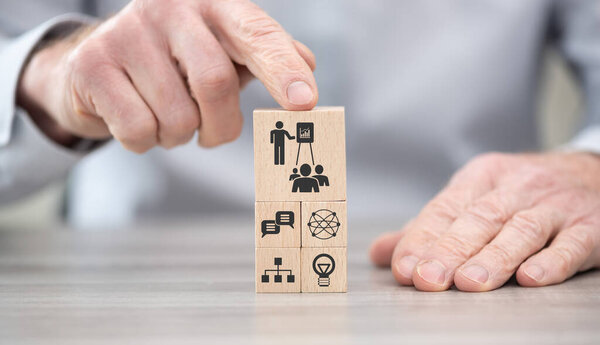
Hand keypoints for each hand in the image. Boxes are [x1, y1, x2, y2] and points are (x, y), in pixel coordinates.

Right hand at [17, 0, 316, 150]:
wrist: (101, 60)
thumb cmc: (179, 60)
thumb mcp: (227, 51)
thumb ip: (267, 55)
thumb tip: (307, 63)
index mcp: (215, 4)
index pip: (257, 34)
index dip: (283, 69)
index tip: (305, 104)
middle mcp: (171, 8)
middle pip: (215, 83)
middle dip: (221, 126)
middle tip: (214, 135)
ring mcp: (127, 33)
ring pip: (177, 117)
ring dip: (179, 136)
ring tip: (167, 116)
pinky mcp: (92, 64)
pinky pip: (138, 130)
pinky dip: (147, 142)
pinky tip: (139, 119)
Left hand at [369, 152, 599, 291]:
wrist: (589, 172)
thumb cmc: (519, 194)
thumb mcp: (472, 198)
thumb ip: (427, 228)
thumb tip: (379, 253)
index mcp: (480, 177)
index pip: (445, 209)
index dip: (422, 239)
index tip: (403, 268)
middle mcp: (515, 187)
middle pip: (478, 219)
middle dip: (449, 251)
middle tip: (427, 279)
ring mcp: (554, 206)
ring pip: (520, 230)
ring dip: (494, 258)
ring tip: (469, 283)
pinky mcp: (590, 226)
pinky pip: (571, 243)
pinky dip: (552, 261)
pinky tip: (531, 278)